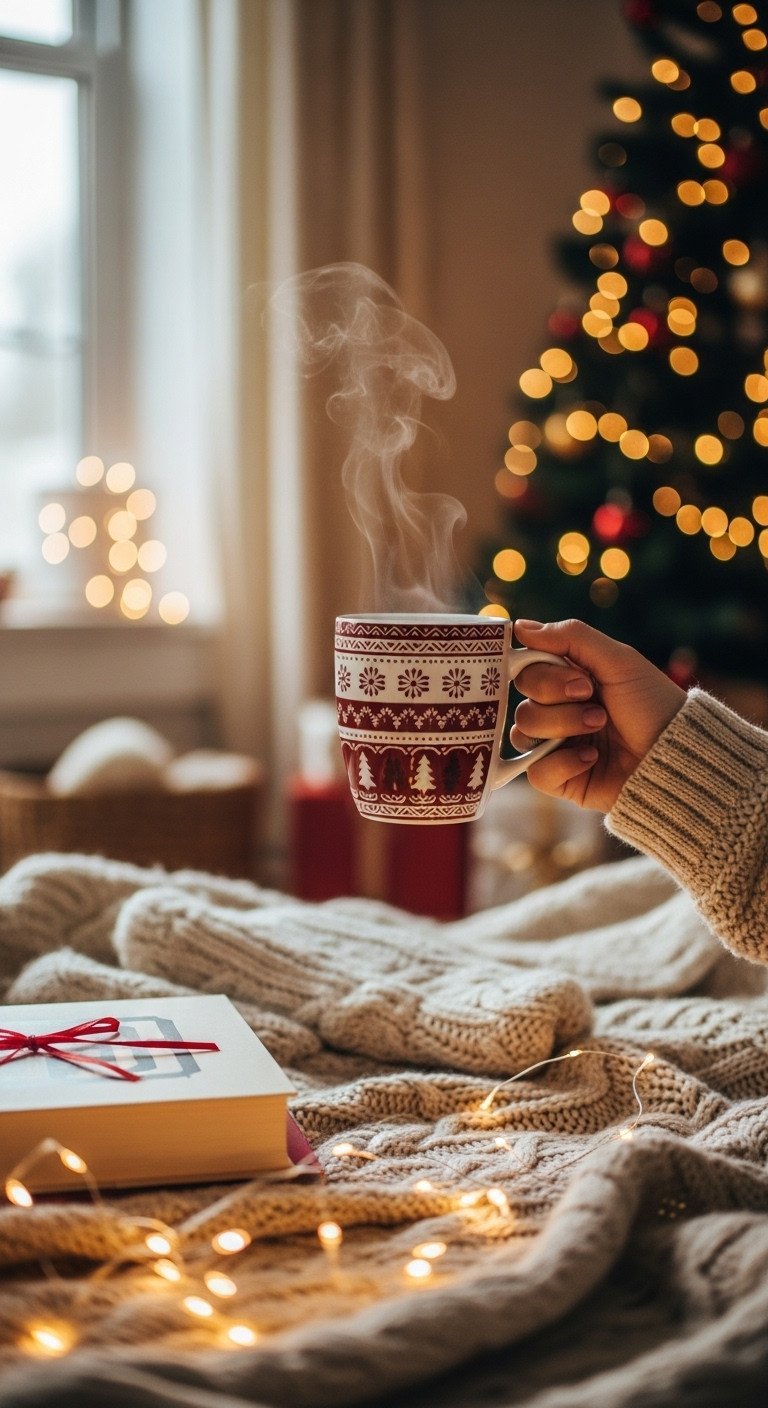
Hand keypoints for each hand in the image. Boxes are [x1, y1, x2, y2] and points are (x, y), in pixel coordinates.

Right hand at [511, 618, 685, 812]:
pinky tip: (592, 758)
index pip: (526, 671)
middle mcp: (558, 712)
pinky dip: (563, 762)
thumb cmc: (652, 703)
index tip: (580, 680)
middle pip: (522, 702)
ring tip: (600, 728)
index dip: (543, 675)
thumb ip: (569, 637)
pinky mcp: (560, 779)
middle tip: (593, 700)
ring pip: (524, 733)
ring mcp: (557, 746)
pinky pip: (535, 771)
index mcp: (568, 681)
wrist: (677, 755)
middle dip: (558, 700)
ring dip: (564, 726)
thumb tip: (519, 626)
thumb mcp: (618, 660)